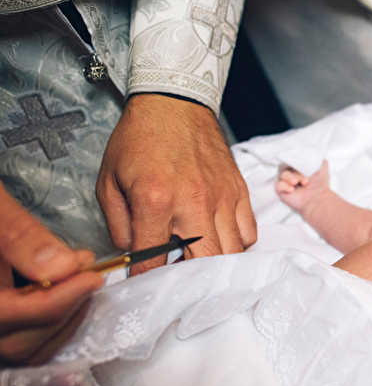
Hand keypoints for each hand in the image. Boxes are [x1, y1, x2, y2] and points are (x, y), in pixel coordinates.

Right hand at [0, 186, 103, 364]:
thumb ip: (20, 236)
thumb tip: (63, 266)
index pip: (9, 315)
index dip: (58, 299)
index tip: (93, 277)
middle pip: (22, 342)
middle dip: (65, 309)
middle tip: (90, 275)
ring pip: (29, 350)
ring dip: (65, 320)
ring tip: (82, 282)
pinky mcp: (4, 327)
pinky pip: (28, 344)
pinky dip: (55, 325)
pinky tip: (69, 295)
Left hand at [96, 94, 256, 275]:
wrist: (174, 102)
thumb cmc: (140, 139)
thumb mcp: (109, 182)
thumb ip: (118, 226)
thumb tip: (132, 255)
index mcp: (156, 201)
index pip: (153, 261)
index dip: (146, 279)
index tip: (143, 282)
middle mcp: (195, 203)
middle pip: (204, 264)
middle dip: (190, 279)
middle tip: (177, 277)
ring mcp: (222, 198)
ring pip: (232, 252)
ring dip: (215, 264)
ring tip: (199, 260)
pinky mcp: (239, 191)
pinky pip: (248, 232)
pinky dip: (236, 243)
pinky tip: (218, 238)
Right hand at [275, 160, 329, 215]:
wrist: (318, 199)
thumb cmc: (320, 184)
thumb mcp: (321, 164)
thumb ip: (315, 155)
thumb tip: (307, 149)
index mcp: (299, 169)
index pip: (291, 160)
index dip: (296, 162)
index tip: (303, 167)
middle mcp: (292, 175)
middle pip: (286, 167)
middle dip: (296, 172)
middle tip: (306, 181)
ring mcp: (286, 184)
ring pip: (281, 175)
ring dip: (290, 178)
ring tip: (298, 184)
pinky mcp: (282, 192)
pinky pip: (277, 185)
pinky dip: (284, 186)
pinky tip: (292, 190)